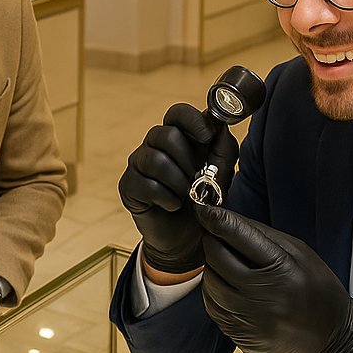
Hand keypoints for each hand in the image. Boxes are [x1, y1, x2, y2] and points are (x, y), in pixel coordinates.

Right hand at [119, 103, 238, 275]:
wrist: (188, 238)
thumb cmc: (203, 201)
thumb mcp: (221, 175)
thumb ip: (223, 150)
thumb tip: (221, 126)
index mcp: (179, 138)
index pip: (178, 113)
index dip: (192, 120)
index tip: (206, 137)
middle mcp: (155, 146)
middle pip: (166, 134)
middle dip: (187, 160)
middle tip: (195, 178)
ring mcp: (138, 165)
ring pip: (155, 159)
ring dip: (179, 182)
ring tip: (186, 195)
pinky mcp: (129, 186)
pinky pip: (146, 184)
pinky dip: (167, 198)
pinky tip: (172, 205)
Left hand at [195, 203, 352, 352]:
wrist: (331, 343)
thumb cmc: (318, 290)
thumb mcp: (301, 255)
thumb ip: (264, 235)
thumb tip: (227, 219)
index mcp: (282, 270)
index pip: (238, 236)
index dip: (216, 219)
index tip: (203, 209)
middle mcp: (261, 296)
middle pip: (216, 257)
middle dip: (211, 239)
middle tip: (214, 233)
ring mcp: (247, 319)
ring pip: (209, 281)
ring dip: (211, 265)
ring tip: (226, 260)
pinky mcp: (238, 335)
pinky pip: (212, 304)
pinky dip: (214, 289)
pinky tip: (229, 285)